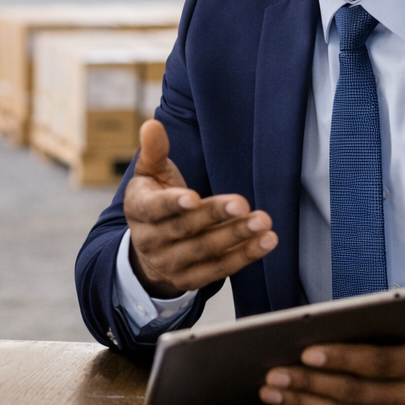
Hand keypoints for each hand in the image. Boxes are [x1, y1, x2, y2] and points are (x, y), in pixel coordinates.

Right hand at [124, 119, 277, 296]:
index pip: (154, 209)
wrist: (147, 251)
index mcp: (139, 211)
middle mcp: (151, 241)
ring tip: (262, 222)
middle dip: (215, 216)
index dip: (174, 204)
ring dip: (236, 237)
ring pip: (205, 251)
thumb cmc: (154, 201)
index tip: (194, 198)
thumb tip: (152, 124)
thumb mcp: (149, 175)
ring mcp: (170, 263)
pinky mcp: (191, 279)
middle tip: (242, 203)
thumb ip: (154, 151)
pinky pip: (220, 269)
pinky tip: (266, 242)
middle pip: (186, 229)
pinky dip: (245, 256)